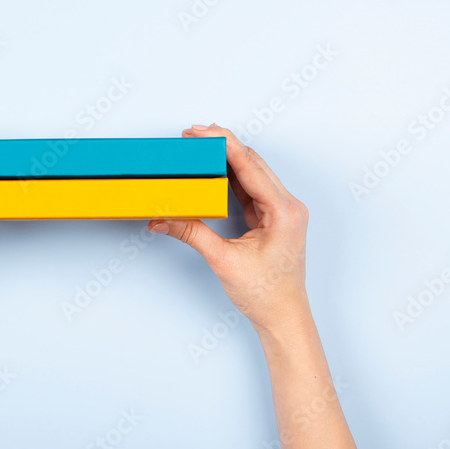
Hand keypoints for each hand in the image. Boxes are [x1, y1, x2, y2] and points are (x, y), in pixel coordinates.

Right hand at [148, 124, 309, 333]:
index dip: (224, 145)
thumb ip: (191, 233)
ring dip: (227, 159)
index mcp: (283, 211)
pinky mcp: (273, 217)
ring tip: (200, 147)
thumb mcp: (223, 260)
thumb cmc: (266, 294)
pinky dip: (232, 177)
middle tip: (194, 134)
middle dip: (223, 145)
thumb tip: (162, 218)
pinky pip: (252, 188)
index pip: (250, 166)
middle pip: (253, 163)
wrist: (283, 317)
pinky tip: (214, 169)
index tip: (201, 131)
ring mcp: (282, 211)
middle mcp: (287, 206)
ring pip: (253, 173)